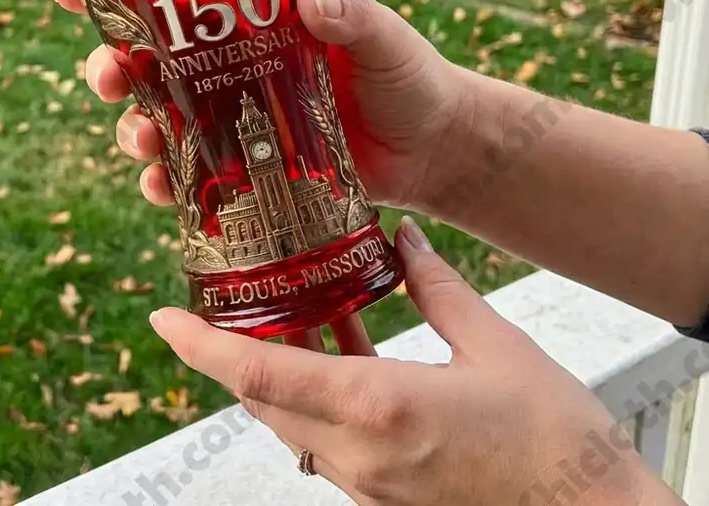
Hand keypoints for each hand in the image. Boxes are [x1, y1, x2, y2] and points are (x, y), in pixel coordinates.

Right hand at [51, 0, 464, 211]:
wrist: (435, 146)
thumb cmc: (410, 77)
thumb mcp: (383, 38)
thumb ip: (352, 15)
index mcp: (255, 21)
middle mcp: (234, 67)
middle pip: (148, 63)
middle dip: (110, 68)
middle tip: (105, 77)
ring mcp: (237, 120)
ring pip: (160, 120)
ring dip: (134, 129)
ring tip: (140, 142)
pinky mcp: (248, 168)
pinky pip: (193, 176)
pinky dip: (167, 183)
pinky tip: (160, 189)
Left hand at [148, 217, 670, 505]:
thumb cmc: (554, 440)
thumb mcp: (495, 344)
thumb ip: (436, 287)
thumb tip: (403, 239)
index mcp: (378, 408)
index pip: (260, 378)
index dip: (202, 347)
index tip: (164, 319)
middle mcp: (360, 455)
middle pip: (262, 400)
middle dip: (231, 354)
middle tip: (219, 303)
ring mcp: (369, 486)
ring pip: (290, 424)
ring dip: (274, 376)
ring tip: (284, 320)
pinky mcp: (386, 498)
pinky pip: (324, 444)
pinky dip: (314, 400)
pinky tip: (343, 359)